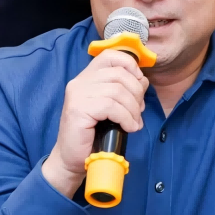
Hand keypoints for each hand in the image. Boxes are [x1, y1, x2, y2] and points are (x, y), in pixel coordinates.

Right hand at [43, 50, 149, 196]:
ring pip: (117, 91)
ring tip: (133, 123)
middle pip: (119, 74)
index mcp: (87, 77)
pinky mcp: (78, 109)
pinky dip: (126, 118)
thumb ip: (124, 90)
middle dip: (136, 93)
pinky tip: (128, 128)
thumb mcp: (111, 107)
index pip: (111, 56)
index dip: (131, 66)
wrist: (71, 159)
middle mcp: (79, 81)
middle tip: (138, 111)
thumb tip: (143, 81)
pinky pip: (111, 106)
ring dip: (132, 109)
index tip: (139, 85)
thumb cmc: (93, 134)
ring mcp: (77, 94)